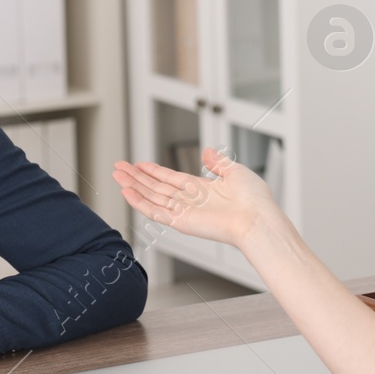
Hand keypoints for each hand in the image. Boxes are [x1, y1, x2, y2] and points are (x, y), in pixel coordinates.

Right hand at [112, 146, 282, 249]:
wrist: (258, 219)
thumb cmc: (254, 200)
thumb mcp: (236, 172)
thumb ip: (218, 162)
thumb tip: (206, 151)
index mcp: (202, 190)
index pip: (171, 179)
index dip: (153, 171)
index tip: (138, 164)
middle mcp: (190, 201)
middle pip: (156, 187)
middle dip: (136, 177)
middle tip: (118, 167)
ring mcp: (184, 212)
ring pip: (151, 197)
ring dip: (133, 186)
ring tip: (116, 176)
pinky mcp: (180, 222)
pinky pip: (155, 211)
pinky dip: (139, 202)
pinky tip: (126, 192)